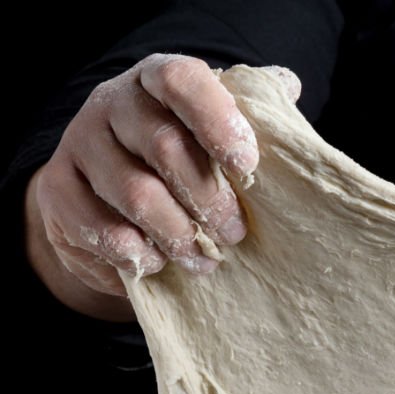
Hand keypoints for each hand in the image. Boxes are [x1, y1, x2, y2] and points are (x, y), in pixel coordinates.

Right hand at [26, 55, 300, 316]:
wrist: (112, 202)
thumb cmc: (184, 161)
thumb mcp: (215, 134)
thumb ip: (250, 112)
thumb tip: (287, 88)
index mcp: (155, 79)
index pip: (181, 81)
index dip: (217, 121)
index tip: (246, 167)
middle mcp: (112, 103)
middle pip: (164, 146)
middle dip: (209, 199)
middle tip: (235, 234)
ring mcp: (79, 144)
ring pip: (135, 194)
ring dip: (179, 234)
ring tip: (205, 259)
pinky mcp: (57, 191)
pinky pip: (101, 229)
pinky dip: (139, 253)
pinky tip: (161, 263)